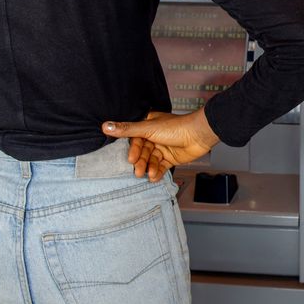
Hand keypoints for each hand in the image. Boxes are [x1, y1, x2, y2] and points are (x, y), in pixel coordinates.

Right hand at [101, 110, 220, 181]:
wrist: (199, 135)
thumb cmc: (175, 127)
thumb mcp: (148, 128)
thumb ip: (127, 130)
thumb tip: (104, 126)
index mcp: (148, 126)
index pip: (135, 139)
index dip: (134, 150)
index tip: (131, 159)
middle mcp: (155, 136)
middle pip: (143, 152)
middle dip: (141, 162)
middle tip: (138, 171)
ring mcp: (163, 147)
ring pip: (151, 160)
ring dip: (149, 168)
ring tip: (149, 174)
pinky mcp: (171, 158)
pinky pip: (161, 166)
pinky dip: (157, 172)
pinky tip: (154, 178)